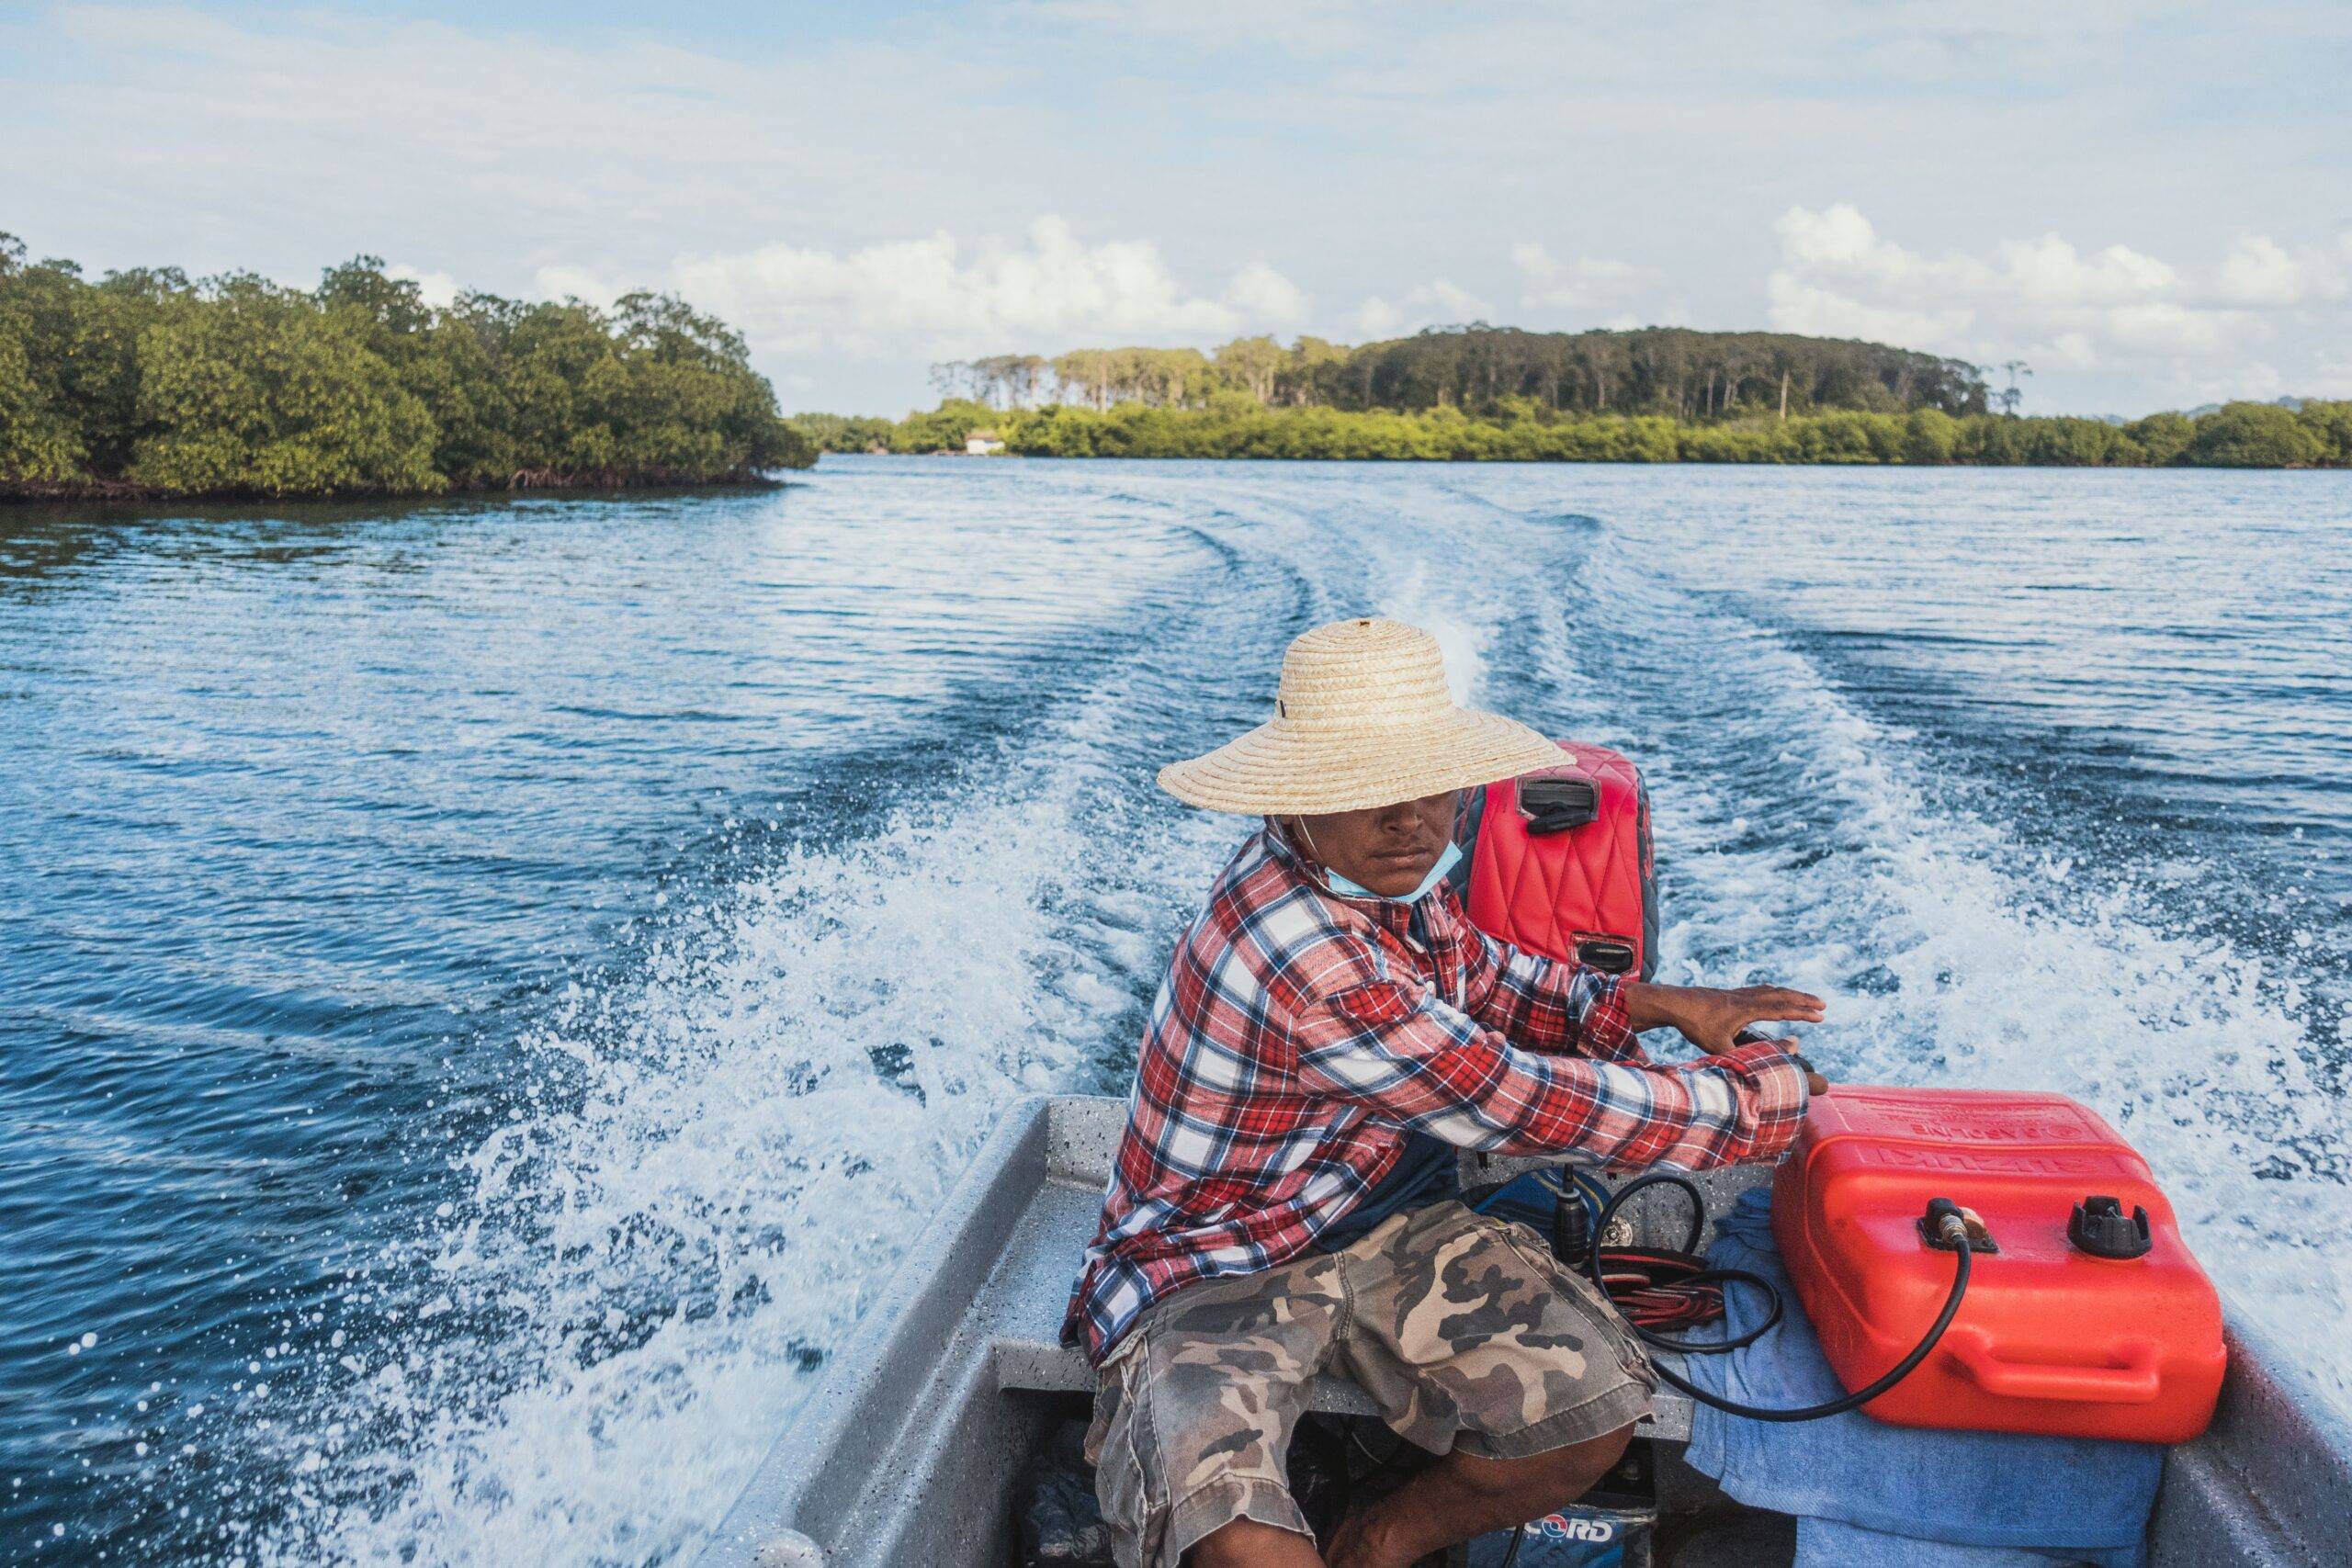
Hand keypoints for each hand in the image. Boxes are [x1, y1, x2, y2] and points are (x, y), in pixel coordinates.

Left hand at [1622, 980, 1826, 1056]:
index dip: (1803, 1013)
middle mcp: (1746, 998)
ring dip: (1790, 994)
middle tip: (1823, 1005)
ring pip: (1770, 991)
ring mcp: (1737, 993)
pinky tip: (1774, 994)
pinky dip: (1773, 992)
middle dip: (1803, 1000)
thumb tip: (1771, 1053)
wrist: (1674, 1003)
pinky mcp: (1729, 994)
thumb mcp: (1721, 1046)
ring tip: (1805, 999)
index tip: (1822, 1016)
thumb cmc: (1696, 1026)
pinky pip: (1758, 990)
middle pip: (1781, 996)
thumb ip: (1749, 1052)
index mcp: (1747, 1009)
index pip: (1782, 1010)